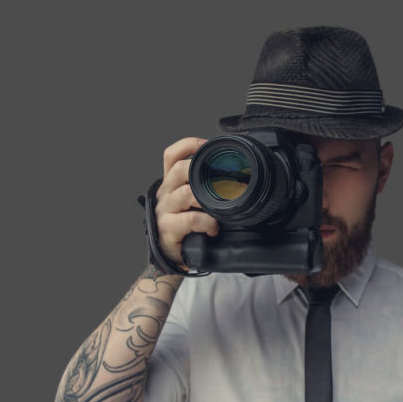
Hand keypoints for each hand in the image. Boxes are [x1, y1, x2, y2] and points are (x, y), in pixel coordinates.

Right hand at [155, 137, 219, 267]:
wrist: (174, 257)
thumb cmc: (189, 229)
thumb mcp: (195, 204)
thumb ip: (206, 189)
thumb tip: (237, 178)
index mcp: (171, 184)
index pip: (171, 155)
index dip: (188, 145)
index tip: (208, 144)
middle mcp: (165, 194)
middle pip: (178, 170)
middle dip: (199, 169)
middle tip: (220, 178)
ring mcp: (165, 211)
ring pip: (184, 193)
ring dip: (205, 198)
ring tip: (219, 208)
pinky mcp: (168, 228)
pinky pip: (189, 220)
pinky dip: (206, 222)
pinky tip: (214, 228)